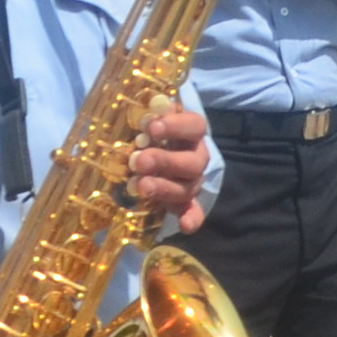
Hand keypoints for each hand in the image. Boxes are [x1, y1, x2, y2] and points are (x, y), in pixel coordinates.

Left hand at [128, 102, 210, 232]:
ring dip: (165, 188)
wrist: (156, 145)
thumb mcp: (148, 116)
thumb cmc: (148, 127)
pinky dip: (192, 218)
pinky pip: (193, 210)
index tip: (152, 126)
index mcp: (192, 131)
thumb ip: (145, 113)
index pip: (194, 125)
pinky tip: (185, 227)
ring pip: (187, 188)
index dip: (176, 126)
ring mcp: (192, 180)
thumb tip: (142, 109)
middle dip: (165, 161)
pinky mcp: (185, 201)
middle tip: (139, 161)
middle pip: (192, 162)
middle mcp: (197, 156)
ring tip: (141, 187)